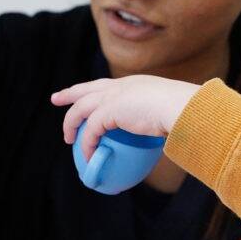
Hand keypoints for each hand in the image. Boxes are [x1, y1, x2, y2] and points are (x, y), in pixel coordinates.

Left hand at [51, 76, 199, 160]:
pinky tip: (87, 155)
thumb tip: (166, 134)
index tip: (83, 93)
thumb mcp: (169, 113)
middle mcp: (122, 86)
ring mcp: (114, 96)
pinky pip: (90, 130)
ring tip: (68, 138)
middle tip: (56, 98)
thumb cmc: (185, 113)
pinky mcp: (109, 111)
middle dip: (70, 93)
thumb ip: (160, 120)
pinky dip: (87, 143)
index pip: (107, 85)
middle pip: (87, 88)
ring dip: (71, 123)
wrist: (183, 108)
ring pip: (81, 108)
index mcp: (135, 84)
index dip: (93, 89)